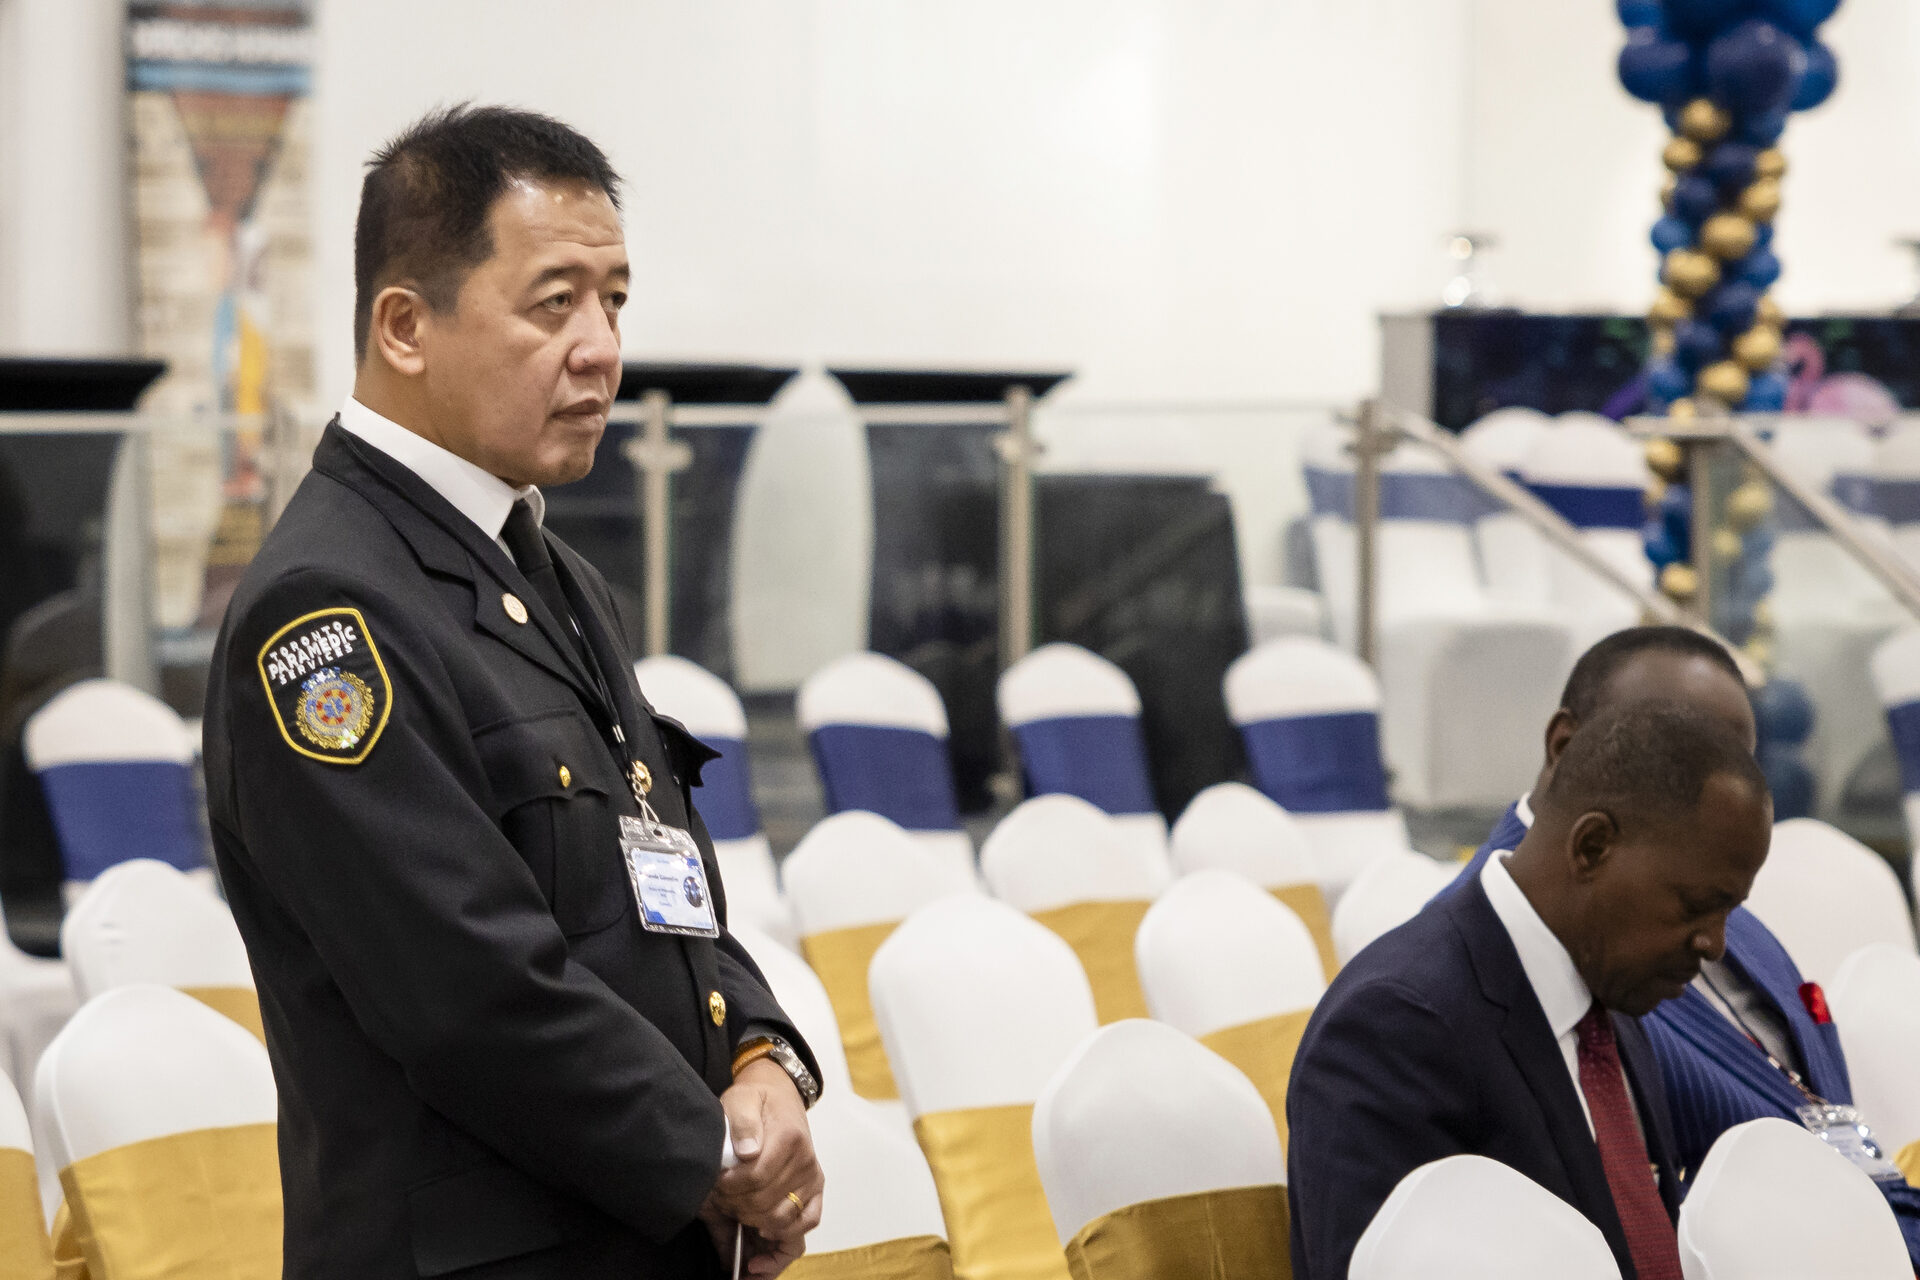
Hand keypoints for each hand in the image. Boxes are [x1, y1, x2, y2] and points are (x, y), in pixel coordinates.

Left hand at [702, 1059, 823, 1274]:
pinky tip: (762, 1236)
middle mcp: (806, 1161)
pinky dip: (786, 1235)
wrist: (780, 1096)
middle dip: (736, 1206)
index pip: (755, 1178)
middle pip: (765, 1202)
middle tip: (720, 1198)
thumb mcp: (742, 1099)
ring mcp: (812, 1178)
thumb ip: (743, 1121)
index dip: (729, 1188)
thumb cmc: (757, 1100)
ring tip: (735, 1210)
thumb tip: (748, 1151)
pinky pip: (807, 1222)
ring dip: (753, 1222)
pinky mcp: (815, 1190)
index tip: (715, 1184)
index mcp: (789, 1138)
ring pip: (782, 1219)